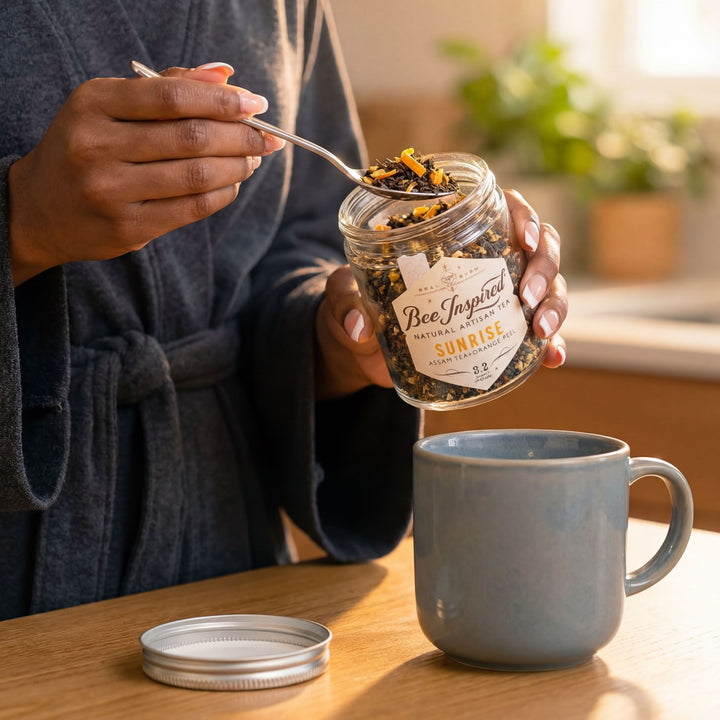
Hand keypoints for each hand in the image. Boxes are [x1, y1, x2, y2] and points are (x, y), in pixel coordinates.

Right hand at [8, 62, 284, 284]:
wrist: (41, 208)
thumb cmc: (88, 147)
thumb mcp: (111, 106)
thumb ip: (167, 88)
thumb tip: (227, 75)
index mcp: (94, 104)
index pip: (173, 97)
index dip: (223, 101)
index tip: (257, 105)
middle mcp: (98, 146)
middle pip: (192, 138)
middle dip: (241, 136)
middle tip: (267, 137)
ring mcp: (111, 191)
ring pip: (197, 176)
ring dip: (238, 166)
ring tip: (252, 159)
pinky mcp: (127, 228)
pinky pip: (192, 209)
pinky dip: (223, 193)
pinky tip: (233, 183)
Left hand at [315, 189, 567, 399]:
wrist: (360, 350)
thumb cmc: (356, 304)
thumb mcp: (345, 294)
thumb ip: (347, 302)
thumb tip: (359, 328)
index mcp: (455, 232)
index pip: (504, 208)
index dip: (525, 216)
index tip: (524, 238)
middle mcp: (487, 259)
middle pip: (538, 247)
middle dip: (544, 267)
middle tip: (528, 296)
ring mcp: (497, 296)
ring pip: (547, 288)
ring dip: (554, 306)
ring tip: (540, 331)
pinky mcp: (499, 332)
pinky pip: (536, 334)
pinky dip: (550, 345)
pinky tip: (551, 357)